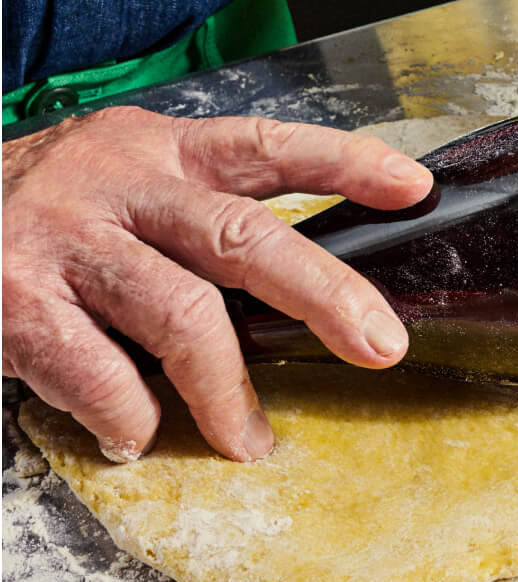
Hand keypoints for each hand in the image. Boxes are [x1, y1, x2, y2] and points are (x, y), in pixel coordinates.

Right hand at [3, 109, 433, 461]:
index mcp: (162, 149)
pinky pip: (98, 373)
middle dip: (323, 294)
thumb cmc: (49, 210)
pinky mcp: (13, 300)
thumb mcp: (126, 180)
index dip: (345, 163)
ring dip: (226, 391)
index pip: (268, 144)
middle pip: (242, 236)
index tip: (413, 188)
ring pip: (181, 315)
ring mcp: (65, 239)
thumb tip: (301, 289)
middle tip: (380, 345)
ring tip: (250, 437)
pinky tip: (138, 430)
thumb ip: (201, 214)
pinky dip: (130, 413)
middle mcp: (120, 184)